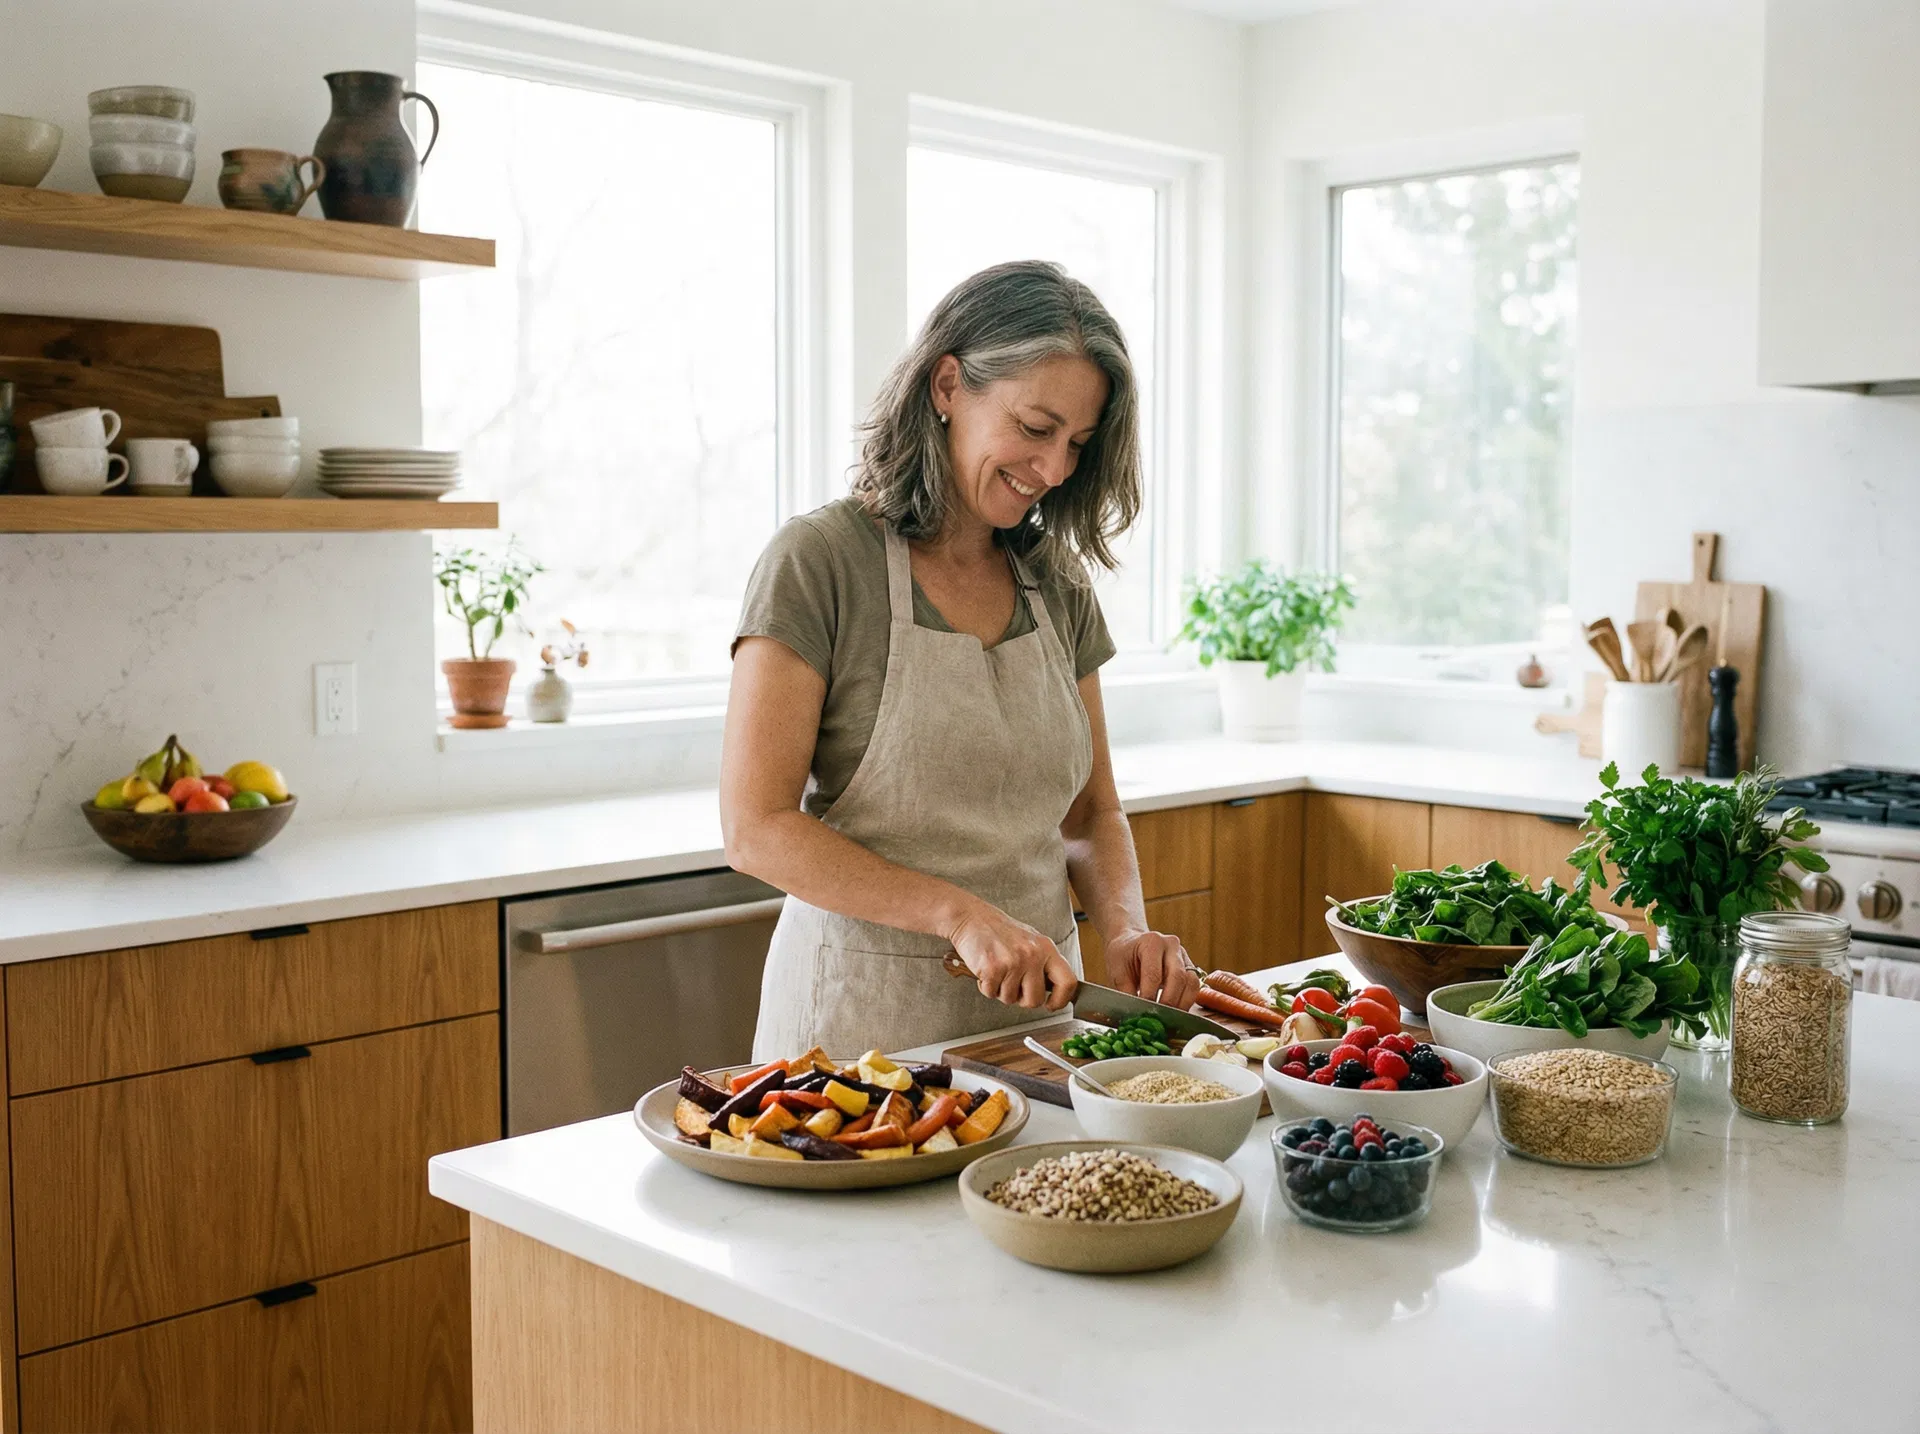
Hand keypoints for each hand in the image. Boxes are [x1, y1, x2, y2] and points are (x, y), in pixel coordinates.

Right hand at [949, 904, 1077, 1010]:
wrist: (971, 918)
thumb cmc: (999, 932)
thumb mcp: (1031, 942)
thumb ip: (1043, 964)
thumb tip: (1055, 991)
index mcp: (1046, 948)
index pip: (1068, 982)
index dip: (1061, 1000)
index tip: (1052, 1005)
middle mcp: (1032, 954)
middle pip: (1035, 1000)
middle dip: (1022, 999)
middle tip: (1013, 986)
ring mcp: (1013, 961)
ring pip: (1010, 999)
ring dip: (1000, 991)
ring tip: (997, 971)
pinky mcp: (992, 967)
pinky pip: (991, 994)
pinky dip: (985, 987)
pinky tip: (986, 971)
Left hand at [1105, 930, 1202, 1010]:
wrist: (1131, 944)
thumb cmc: (1123, 957)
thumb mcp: (1117, 971)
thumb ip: (1126, 992)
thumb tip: (1135, 1014)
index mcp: (1152, 942)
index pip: (1154, 974)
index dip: (1149, 996)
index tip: (1143, 1012)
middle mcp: (1172, 945)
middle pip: (1178, 977)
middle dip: (1168, 1002)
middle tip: (1158, 1019)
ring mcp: (1184, 955)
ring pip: (1191, 983)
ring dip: (1181, 1004)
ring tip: (1168, 1018)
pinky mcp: (1190, 967)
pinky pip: (1194, 987)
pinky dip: (1186, 1002)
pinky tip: (1174, 1012)